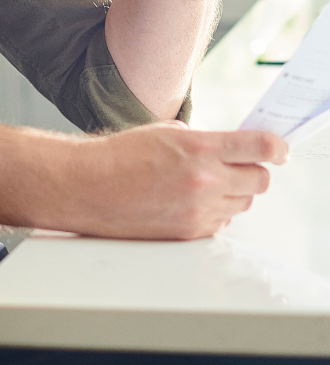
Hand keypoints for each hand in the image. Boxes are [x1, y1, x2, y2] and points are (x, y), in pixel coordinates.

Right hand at [63, 122, 285, 239]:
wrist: (88, 186)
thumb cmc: (117, 156)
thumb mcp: (161, 131)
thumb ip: (199, 139)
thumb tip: (224, 148)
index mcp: (198, 148)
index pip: (260, 147)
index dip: (276, 147)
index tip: (277, 149)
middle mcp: (204, 180)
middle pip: (259, 180)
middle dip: (252, 170)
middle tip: (236, 165)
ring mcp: (199, 210)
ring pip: (243, 203)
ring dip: (233, 192)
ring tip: (203, 183)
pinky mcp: (191, 232)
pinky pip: (222, 222)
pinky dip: (214, 211)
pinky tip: (189, 200)